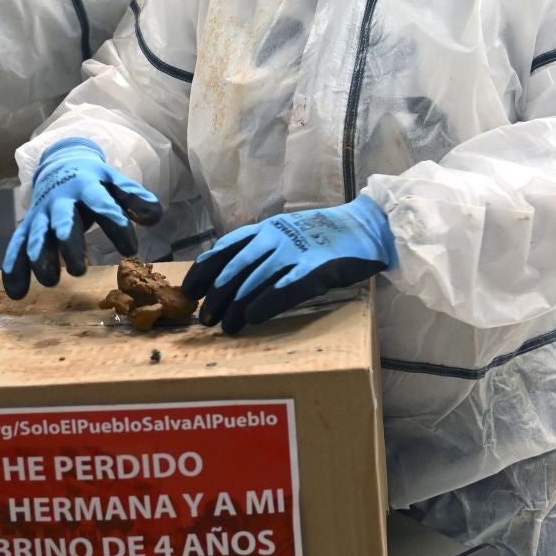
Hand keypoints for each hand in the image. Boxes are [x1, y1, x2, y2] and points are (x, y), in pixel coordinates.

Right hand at [2, 138, 162, 297]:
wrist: (61, 164)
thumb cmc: (95, 182)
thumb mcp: (116, 183)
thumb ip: (135, 198)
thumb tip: (155, 216)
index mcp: (86, 185)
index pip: (101, 203)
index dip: (115, 224)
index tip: (130, 249)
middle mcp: (60, 200)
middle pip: (62, 220)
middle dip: (69, 243)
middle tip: (80, 270)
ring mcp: (41, 214)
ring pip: (36, 236)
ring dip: (41, 258)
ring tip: (50, 281)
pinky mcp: (27, 227)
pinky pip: (16, 247)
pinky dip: (13, 269)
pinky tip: (15, 293)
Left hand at [182, 195, 397, 335]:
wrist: (365, 227)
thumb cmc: (323, 236)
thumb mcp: (285, 233)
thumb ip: (259, 249)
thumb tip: (228, 277)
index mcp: (264, 229)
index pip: (222, 250)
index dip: (202, 274)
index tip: (190, 294)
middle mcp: (273, 238)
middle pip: (232, 270)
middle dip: (215, 298)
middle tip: (206, 320)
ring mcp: (294, 252)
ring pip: (252, 281)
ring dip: (234, 307)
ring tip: (225, 327)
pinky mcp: (314, 269)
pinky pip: (283, 288)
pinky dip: (264, 304)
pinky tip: (251, 319)